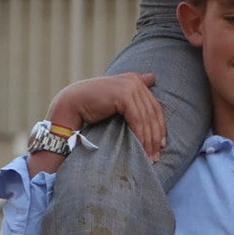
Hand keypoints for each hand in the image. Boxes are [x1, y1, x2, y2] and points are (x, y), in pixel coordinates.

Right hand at [49, 71, 168, 159]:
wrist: (72, 104)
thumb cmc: (92, 104)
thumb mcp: (116, 97)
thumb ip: (134, 91)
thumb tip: (154, 78)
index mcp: (134, 79)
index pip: (154, 106)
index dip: (160, 127)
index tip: (161, 146)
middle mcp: (134, 80)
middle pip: (153, 113)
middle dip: (156, 136)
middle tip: (156, 156)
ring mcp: (130, 86)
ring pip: (146, 118)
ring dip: (149, 140)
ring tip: (150, 157)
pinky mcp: (124, 95)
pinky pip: (138, 120)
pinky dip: (141, 136)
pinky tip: (141, 148)